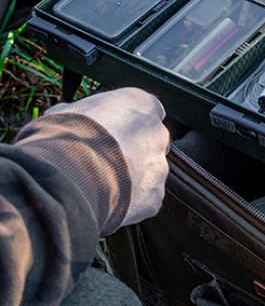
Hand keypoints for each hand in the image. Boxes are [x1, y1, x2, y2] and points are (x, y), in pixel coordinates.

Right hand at [57, 88, 170, 225]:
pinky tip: (107, 200)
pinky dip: (130, 202)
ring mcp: (158, 166)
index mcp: (140, 104)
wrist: (69, 176)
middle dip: (132, 151)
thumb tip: (67, 114)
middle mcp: (157, 133)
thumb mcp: (65, 113)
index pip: (144, 110)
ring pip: (149, 172)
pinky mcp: (153, 196)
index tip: (111, 132)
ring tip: (102, 183)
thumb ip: (79, 113)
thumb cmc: (65, 139)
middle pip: (149, 142)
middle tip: (104, 160)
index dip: (125, 123)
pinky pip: (144, 198)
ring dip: (131, 177)